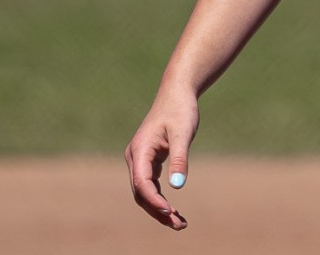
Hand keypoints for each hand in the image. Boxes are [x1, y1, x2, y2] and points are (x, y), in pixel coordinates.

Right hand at [125, 84, 199, 229]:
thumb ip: (180, 159)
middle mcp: (135, 157)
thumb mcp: (183, 133)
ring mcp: (140, 160)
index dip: (154, 200)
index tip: (170, 210)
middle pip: (141, 192)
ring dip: (159, 208)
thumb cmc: (180, 110)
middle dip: (158, 210)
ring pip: (144, 192)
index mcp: (140, 149)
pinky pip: (150, 185)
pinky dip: (160, 198)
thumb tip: (178, 186)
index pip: (142, 182)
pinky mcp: (148, 161)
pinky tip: (173, 210)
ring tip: (179, 223)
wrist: (177, 94)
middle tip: (179, 224)